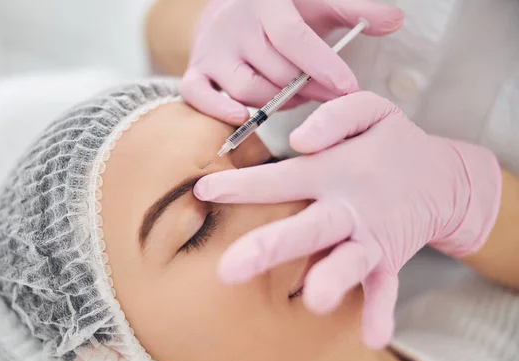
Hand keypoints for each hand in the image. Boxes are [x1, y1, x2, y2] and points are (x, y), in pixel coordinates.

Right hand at [180, 0, 403, 124]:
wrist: (229, 9)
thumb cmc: (280, 12)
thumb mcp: (317, 4)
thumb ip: (355, 10)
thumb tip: (396, 19)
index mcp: (267, 4)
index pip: (294, 37)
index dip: (322, 65)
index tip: (349, 88)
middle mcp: (236, 26)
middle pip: (274, 71)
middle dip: (307, 89)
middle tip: (330, 97)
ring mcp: (213, 51)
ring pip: (246, 89)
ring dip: (276, 103)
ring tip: (294, 97)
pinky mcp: (196, 72)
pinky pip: (198, 96)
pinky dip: (217, 111)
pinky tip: (242, 118)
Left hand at [194, 92, 500, 347]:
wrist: (441, 177)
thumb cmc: (389, 143)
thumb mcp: (370, 110)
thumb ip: (335, 116)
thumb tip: (300, 140)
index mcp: (334, 170)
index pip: (282, 177)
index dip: (243, 185)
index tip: (203, 192)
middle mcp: (349, 206)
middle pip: (308, 227)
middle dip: (270, 247)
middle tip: (229, 270)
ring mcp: (371, 236)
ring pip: (348, 260)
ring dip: (333, 279)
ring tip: (316, 301)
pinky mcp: (390, 257)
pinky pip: (386, 286)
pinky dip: (381, 310)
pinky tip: (373, 337)